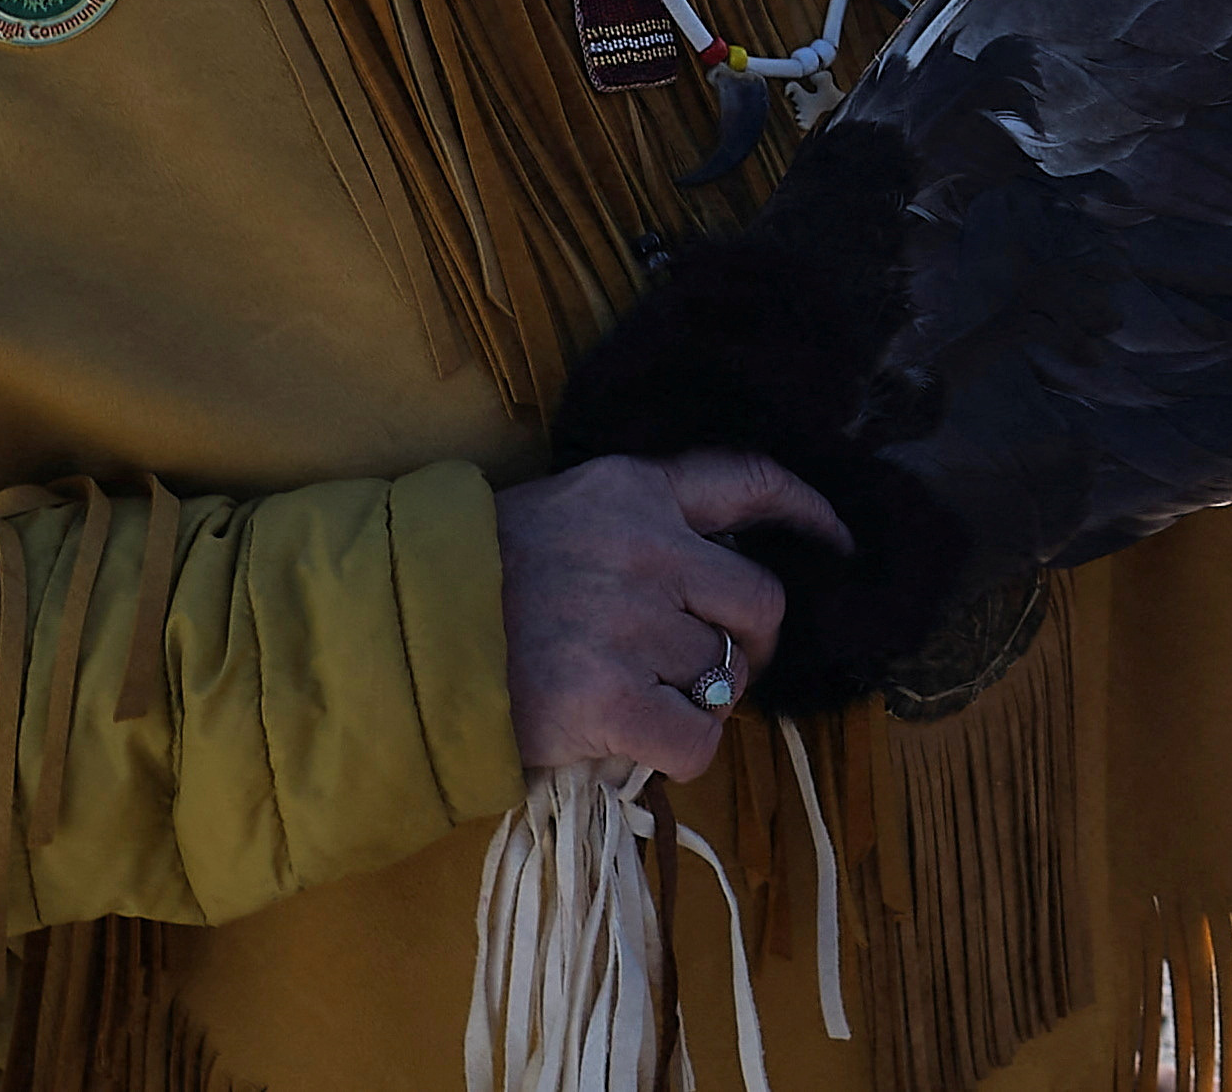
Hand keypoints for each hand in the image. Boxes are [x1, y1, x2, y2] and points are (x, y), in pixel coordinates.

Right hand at [496, 450, 850, 777]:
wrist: (393, 635)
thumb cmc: (474, 578)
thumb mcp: (562, 509)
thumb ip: (639, 524)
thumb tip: (718, 572)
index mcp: (633, 492)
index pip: (749, 482)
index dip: (807, 513)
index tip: (838, 542)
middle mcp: (645, 549)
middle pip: (759, 601)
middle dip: (752, 642)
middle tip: (716, 665)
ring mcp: (629, 625)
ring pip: (723, 674)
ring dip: (699, 697)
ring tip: (643, 698)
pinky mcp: (609, 699)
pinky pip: (697, 737)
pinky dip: (683, 750)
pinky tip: (644, 742)